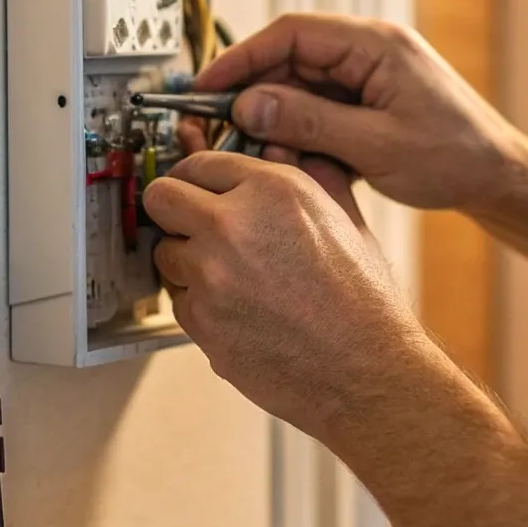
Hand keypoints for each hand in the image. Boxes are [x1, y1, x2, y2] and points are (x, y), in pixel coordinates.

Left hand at [142, 151, 445, 442]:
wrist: (365, 371)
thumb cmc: (364, 304)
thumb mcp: (349, 223)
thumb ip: (312, 181)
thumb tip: (286, 155)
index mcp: (274, 190)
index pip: (199, 162)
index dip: (197, 178)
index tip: (195, 190)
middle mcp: (234, 224)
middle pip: (162, 197)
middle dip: (173, 210)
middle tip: (189, 225)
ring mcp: (210, 274)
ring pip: (165, 253)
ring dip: (188, 263)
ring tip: (235, 281)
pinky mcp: (200, 320)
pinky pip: (179, 300)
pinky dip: (200, 305)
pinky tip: (240, 313)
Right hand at [188, 13, 527, 212]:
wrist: (499, 179)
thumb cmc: (457, 157)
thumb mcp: (376, 144)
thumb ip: (311, 122)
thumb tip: (250, 105)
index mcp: (375, 45)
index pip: (290, 33)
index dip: (242, 57)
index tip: (208, 86)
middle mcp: (369, 53)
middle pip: (289, 60)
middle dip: (255, 96)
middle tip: (225, 131)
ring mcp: (369, 78)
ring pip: (300, 89)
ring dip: (279, 122)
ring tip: (269, 156)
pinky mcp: (370, 104)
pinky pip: (320, 111)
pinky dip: (302, 135)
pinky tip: (298, 163)